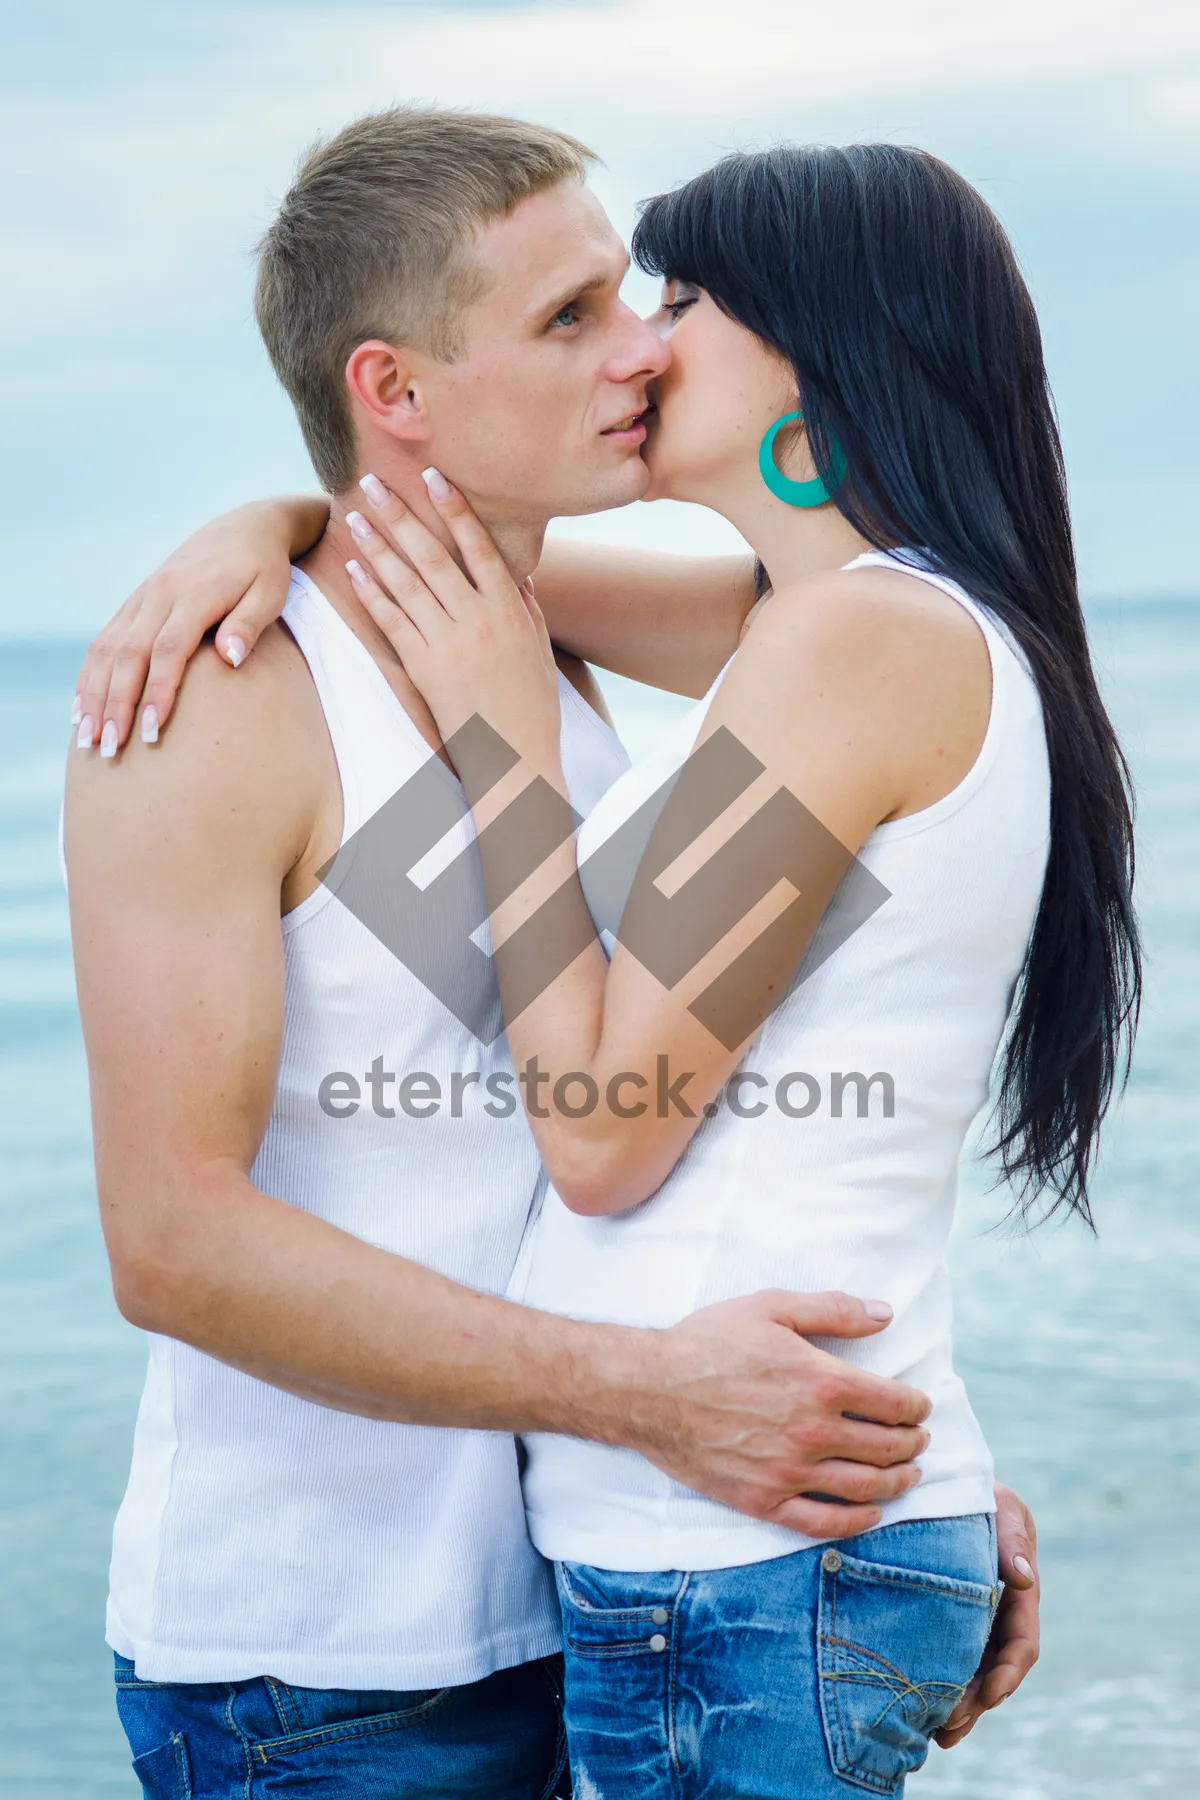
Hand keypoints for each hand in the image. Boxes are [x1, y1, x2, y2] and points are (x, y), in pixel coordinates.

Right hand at [72, 496, 325, 754]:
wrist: (246, 528)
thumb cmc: (265, 570)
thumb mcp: (270, 593)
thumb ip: (249, 624)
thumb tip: (230, 658)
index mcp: (192, 593)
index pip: (168, 650)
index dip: (158, 692)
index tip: (153, 731)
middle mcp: (159, 593)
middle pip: (128, 655)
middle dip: (116, 704)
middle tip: (110, 748)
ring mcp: (143, 597)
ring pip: (107, 649)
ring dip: (94, 695)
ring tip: (87, 738)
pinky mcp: (136, 602)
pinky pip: (104, 640)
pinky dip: (90, 675)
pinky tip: (82, 708)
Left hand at [344, 471, 560, 774]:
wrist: (516, 760)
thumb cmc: (532, 709)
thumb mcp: (539, 653)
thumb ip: (528, 610)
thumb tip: (517, 575)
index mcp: (509, 611)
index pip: (479, 547)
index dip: (454, 508)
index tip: (433, 476)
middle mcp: (478, 620)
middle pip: (433, 556)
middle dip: (400, 514)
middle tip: (372, 482)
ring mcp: (449, 644)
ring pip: (407, 583)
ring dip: (377, 546)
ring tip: (353, 517)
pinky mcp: (425, 670)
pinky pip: (393, 623)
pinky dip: (372, 593)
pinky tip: (354, 569)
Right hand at [629, 1289, 931, 1539]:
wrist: (649, 1389)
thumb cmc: (708, 1342)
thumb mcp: (770, 1307)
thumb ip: (832, 1309)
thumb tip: (884, 1313)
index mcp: (821, 1381)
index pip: (894, 1403)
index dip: (916, 1406)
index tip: (919, 1406)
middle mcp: (813, 1432)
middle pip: (887, 1447)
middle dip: (912, 1443)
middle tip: (918, 1439)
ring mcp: (790, 1471)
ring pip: (865, 1487)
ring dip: (897, 1482)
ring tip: (906, 1474)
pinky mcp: (764, 1500)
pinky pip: (825, 1522)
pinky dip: (858, 1520)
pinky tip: (870, 1512)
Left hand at [934, 1479, 1039, 1746]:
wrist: (939, 1477)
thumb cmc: (974, 1488)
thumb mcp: (999, 1506)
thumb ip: (1011, 1539)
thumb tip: (1026, 1575)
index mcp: (1019, 1588)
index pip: (1021, 1641)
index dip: (1008, 1671)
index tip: (991, 1695)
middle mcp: (999, 1609)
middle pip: (995, 1668)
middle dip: (977, 1701)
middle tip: (950, 1725)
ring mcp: (973, 1614)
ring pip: (971, 1670)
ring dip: (959, 1704)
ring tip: (938, 1734)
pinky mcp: (945, 1614)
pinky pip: (947, 1656)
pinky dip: (938, 1683)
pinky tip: (921, 1712)